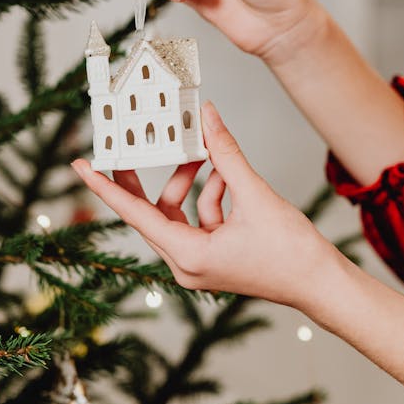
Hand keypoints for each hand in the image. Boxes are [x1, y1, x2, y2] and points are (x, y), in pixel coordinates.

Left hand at [71, 102, 329, 310]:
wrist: (322, 285)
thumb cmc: (292, 253)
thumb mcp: (256, 195)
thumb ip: (227, 154)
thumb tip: (208, 118)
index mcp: (188, 256)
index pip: (134, 214)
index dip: (106, 187)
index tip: (81, 165)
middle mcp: (186, 265)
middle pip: (151, 213)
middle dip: (147, 178)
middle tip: (131, 146)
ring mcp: (199, 264)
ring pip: (178, 212)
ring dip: (193, 184)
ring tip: (212, 159)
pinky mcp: (214, 258)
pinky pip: (199, 219)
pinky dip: (211, 196)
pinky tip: (231, 180)